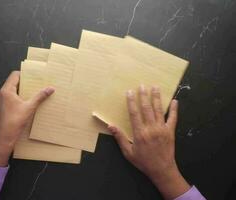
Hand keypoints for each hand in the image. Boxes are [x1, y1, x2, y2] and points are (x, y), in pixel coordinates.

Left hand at [0, 71, 54, 166]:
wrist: (4, 137)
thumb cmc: (14, 122)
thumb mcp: (30, 108)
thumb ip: (40, 96)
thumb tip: (50, 88)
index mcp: (6, 90)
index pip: (14, 75)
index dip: (24, 74)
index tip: (33, 76)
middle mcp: (0, 93)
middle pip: (12, 82)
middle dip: (24, 83)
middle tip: (34, 84)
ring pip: (10, 90)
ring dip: (20, 91)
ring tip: (31, 93)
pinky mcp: (0, 107)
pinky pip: (8, 97)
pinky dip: (16, 97)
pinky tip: (24, 103)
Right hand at [108, 85, 189, 199]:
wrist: (162, 170)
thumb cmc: (143, 162)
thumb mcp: (128, 152)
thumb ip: (120, 138)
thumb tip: (110, 126)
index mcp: (139, 133)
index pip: (134, 113)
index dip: (131, 102)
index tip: (130, 92)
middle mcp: (151, 129)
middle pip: (147, 108)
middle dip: (144, 96)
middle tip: (142, 85)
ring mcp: (162, 129)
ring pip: (159, 110)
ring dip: (157, 98)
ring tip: (155, 87)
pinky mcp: (170, 131)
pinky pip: (173, 118)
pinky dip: (174, 109)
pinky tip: (174, 101)